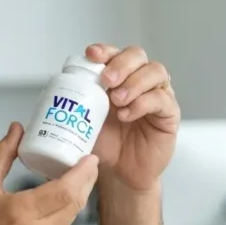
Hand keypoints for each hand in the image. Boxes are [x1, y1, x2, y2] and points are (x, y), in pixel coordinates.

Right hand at [0, 122, 98, 224]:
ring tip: (80, 176)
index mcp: (20, 211)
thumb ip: (2, 155)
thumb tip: (17, 129)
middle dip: (87, 181)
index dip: (83, 173)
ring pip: (72, 216)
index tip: (90, 158)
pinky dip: (67, 209)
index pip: (65, 191)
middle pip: (75, 203)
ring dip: (80, 195)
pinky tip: (64, 196)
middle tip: (90, 163)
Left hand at [87, 43, 181, 192]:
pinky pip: (162, 99)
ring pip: (155, 72)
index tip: (92, 55)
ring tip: (116, 101)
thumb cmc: (105, 145)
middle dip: (121, 64)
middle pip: (137, 55)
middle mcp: (139, 82)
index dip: (105, 50)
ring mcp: (157, 95)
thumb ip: (77, 104)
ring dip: (133, 82)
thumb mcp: (85, 121)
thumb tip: (56, 92)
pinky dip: (143, 103)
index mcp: (118, 78)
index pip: (115, 54)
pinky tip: (127, 114)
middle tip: (106, 80)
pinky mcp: (169, 114)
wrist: (120, 174)